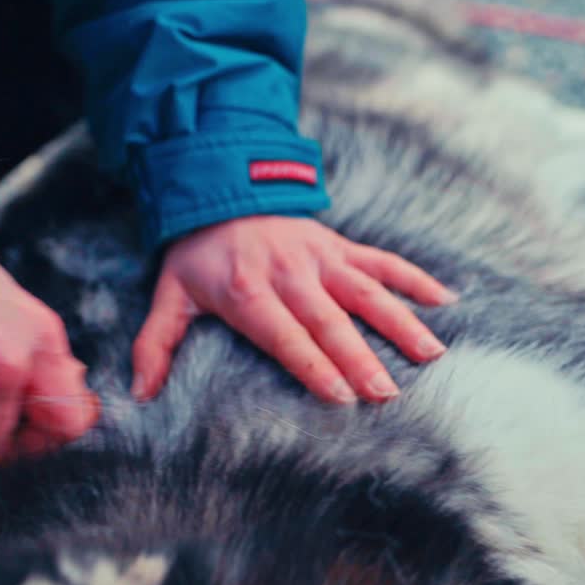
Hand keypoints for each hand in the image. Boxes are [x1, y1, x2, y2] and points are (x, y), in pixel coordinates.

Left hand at [132, 216, 455, 403]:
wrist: (220, 188)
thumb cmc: (197, 255)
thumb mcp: (170, 294)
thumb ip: (156, 344)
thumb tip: (140, 395)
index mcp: (247, 291)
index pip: (284, 334)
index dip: (312, 364)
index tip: (340, 396)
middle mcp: (289, 273)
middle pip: (330, 320)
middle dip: (360, 357)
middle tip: (388, 394)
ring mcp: (320, 256)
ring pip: (366, 290)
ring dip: (399, 322)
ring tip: (430, 355)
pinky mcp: (339, 245)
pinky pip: (383, 260)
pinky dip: (414, 278)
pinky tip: (445, 302)